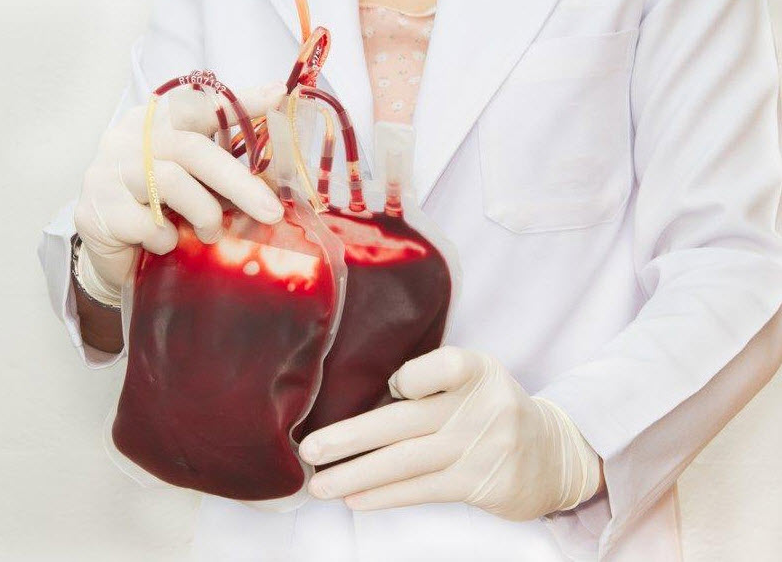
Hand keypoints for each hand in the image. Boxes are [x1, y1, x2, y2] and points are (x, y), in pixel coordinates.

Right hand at [74, 81, 286, 304]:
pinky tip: (164, 245)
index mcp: (152, 124)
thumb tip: (272, 176)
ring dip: (204, 213)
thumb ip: (219, 171)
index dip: (237, 102)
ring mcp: (107, 172)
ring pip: (171, 182)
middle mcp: (127, 139)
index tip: (277, 94)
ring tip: (211, 234)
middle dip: (238, 181)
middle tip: (271, 211)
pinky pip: (148, 223)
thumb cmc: (159, 217)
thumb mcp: (192, 187)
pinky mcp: (98, 209)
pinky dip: (167, 239)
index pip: (197, 105)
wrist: (113, 261)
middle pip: (191, 148)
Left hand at [298, 347, 602, 520]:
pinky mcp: (480, 484)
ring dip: (357, 475)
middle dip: (352, 438)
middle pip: (407, 422)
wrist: (553, 454)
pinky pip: (422, 490)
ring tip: (321, 484)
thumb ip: (431, 381)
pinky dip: (385, 495)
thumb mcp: (476, 379)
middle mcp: (482, 407)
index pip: (444, 366)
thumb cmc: (492, 408)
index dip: (414, 378)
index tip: (391, 388)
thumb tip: (360, 399)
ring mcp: (483, 449)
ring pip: (407, 462)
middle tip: (310, 450)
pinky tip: (355, 498)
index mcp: (478, 370)